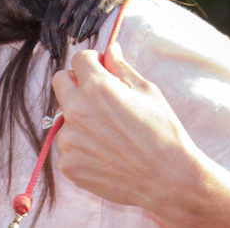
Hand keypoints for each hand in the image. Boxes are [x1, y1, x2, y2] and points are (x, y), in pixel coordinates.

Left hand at [51, 42, 197, 214]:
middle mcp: (76, 111)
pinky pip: (67, 144)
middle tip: (100, 97)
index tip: (102, 70)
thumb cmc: (163, 132)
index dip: (93, 62)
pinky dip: (81, 145)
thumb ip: (120, 67)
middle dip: (77, 82)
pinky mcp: (68, 163)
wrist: (168, 180)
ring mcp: (69, 139)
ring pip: (64, 115)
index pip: (79, 59)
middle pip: (61, 81)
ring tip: (110, 133)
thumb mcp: (147, 91)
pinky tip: (106, 153)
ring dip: (80, 117)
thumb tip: (109, 49)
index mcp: (97, 88)